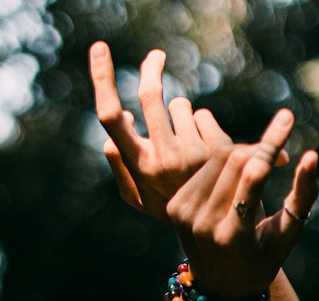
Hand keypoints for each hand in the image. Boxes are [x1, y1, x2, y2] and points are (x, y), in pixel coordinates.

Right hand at [89, 41, 286, 222]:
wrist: (217, 234)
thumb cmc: (168, 211)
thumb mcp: (138, 198)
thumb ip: (121, 164)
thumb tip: (119, 126)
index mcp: (139, 168)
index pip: (111, 117)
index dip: (103, 80)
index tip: (100, 49)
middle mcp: (163, 159)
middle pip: (151, 96)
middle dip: (152, 69)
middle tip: (156, 57)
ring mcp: (193, 153)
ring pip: (179, 106)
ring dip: (180, 114)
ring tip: (187, 144)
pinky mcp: (219, 149)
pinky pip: (202, 116)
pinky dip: (202, 125)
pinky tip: (207, 152)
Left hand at [165, 111, 318, 300]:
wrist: (221, 287)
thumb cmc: (264, 259)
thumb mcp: (287, 234)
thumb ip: (302, 196)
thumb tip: (311, 155)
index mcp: (233, 236)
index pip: (253, 175)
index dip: (270, 143)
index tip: (287, 117)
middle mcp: (204, 225)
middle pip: (234, 161)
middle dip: (260, 148)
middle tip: (279, 150)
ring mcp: (184, 216)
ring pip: (217, 158)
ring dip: (244, 154)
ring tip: (260, 166)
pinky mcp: (174, 207)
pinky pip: (203, 167)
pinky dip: (224, 163)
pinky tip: (237, 176)